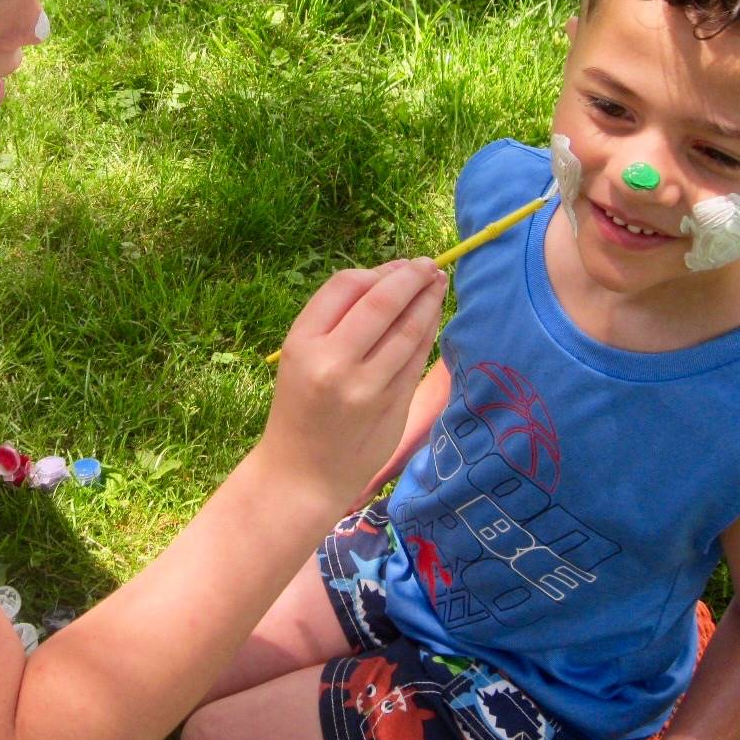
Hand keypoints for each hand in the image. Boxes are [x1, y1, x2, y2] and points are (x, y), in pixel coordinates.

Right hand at [258, 259, 447, 513]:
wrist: (303, 474)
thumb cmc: (302, 407)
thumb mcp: (300, 356)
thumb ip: (337, 319)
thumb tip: (389, 277)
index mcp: (302, 342)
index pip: (346, 286)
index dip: (378, 270)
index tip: (398, 265)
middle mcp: (334, 362)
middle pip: (382, 302)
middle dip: (411, 277)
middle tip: (429, 265)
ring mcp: (366, 387)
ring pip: (408, 329)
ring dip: (428, 301)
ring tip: (439, 284)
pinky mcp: (392, 406)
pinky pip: (417, 358)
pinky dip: (429, 332)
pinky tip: (434, 317)